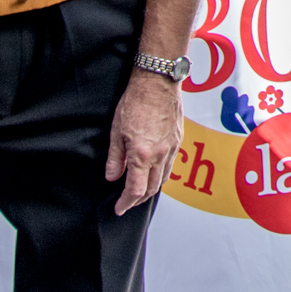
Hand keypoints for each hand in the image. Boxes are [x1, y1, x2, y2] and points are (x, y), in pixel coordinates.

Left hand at [105, 70, 183, 215]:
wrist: (158, 82)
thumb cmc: (136, 102)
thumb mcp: (116, 131)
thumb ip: (116, 158)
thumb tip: (112, 177)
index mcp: (142, 155)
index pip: (135, 190)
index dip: (126, 203)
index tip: (119, 208)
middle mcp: (160, 155)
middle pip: (151, 189)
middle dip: (138, 199)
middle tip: (127, 202)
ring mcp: (171, 148)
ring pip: (163, 178)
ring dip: (151, 188)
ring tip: (140, 189)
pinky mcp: (178, 140)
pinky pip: (170, 164)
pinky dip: (160, 173)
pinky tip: (153, 169)